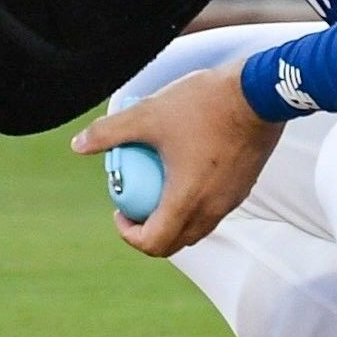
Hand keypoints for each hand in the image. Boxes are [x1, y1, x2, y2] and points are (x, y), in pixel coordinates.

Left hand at [71, 65, 284, 256]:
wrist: (259, 92)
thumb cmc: (203, 104)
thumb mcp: (147, 115)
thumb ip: (109, 133)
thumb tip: (77, 145)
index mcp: (187, 202)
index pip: (154, 244)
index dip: (129, 235)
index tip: (119, 211)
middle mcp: (212, 209)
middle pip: (176, 242)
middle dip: (150, 232)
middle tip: (135, 205)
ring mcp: (232, 200)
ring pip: (197, 227)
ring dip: (173, 218)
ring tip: (157, 187)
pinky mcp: (244, 186)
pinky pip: (214, 208)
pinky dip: (194, 202)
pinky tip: (184, 168)